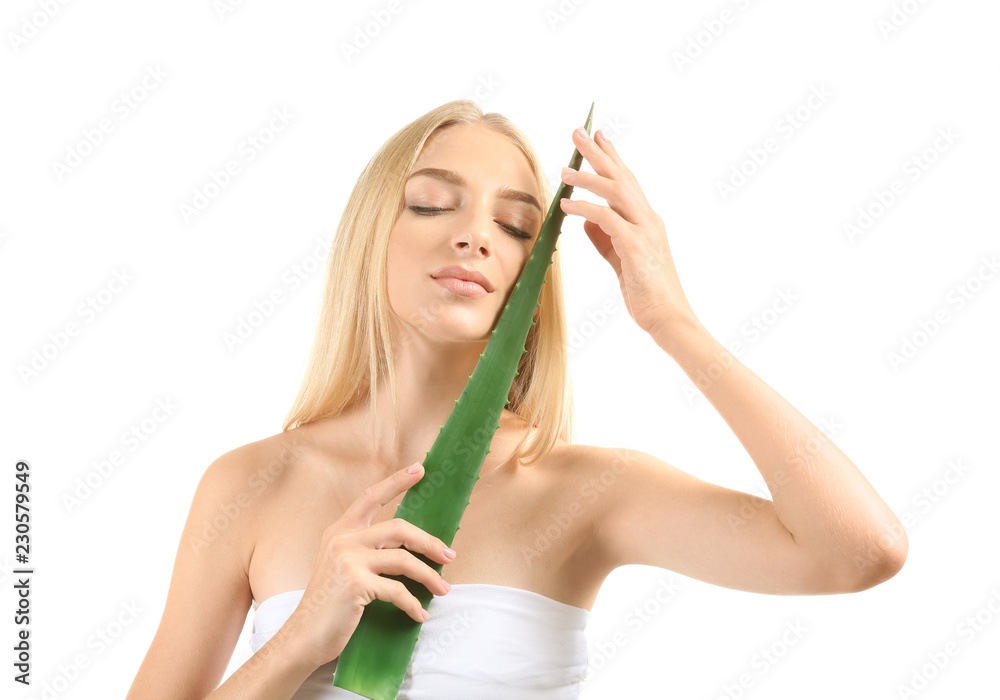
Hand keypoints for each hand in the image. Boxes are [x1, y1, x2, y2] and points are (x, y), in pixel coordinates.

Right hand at [285, 463, 455, 669]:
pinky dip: (413, 604)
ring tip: (443, 589)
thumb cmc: (329, 605)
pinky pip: (397, 590)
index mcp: (340, 531)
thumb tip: (410, 548)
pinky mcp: (356, 583)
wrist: (303, 637)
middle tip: (449, 555)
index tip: (420, 468)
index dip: (396, 481)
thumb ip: (365, 550)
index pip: (371, 497)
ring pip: (404, 559)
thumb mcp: (340, 567)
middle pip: (399, 528)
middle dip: (429, 542)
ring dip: (429, 576)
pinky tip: (420, 614)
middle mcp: (343, 540)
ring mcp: (348, 560)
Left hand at [559, 127, 697, 335]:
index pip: (628, 181)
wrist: (668, 317)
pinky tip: (567, 205)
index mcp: (647, 221)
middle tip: (578, 132)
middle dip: (599, 153)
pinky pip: (606, 219)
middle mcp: (648, 220)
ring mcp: (645, 231)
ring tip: (564, 170)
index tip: (598, 137)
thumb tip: (585, 223)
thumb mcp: (621, 261)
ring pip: (615, 192)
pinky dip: (585, 208)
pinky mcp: (636, 246)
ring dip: (587, 177)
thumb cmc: (646, 293)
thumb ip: (606, 240)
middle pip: (622, 177)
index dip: (612, 157)